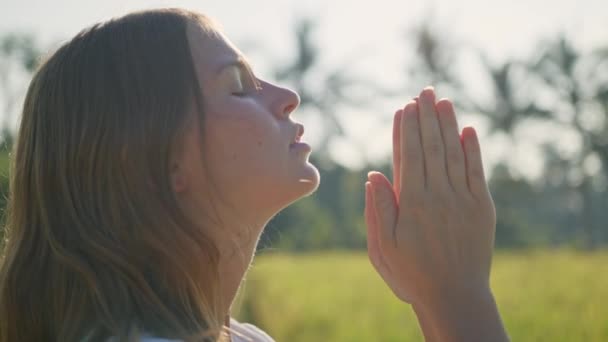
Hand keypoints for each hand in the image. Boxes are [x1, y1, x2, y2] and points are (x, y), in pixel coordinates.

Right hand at [364, 87, 495, 306]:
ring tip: (443, 101)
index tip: (404, 107)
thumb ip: (378, 209)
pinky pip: (477, 172)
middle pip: (432, 147)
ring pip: (454, 153)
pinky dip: (473, 149)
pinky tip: (469, 130)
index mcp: (412, 203)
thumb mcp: (383, 247)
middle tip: (424, 92)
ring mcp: (463, 200)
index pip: (408, 156)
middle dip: (427, 117)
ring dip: (448, 125)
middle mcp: (438, 196)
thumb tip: (374, 174)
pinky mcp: (482, 208)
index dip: (406, 129)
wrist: (454, 295)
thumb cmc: (412, 273)